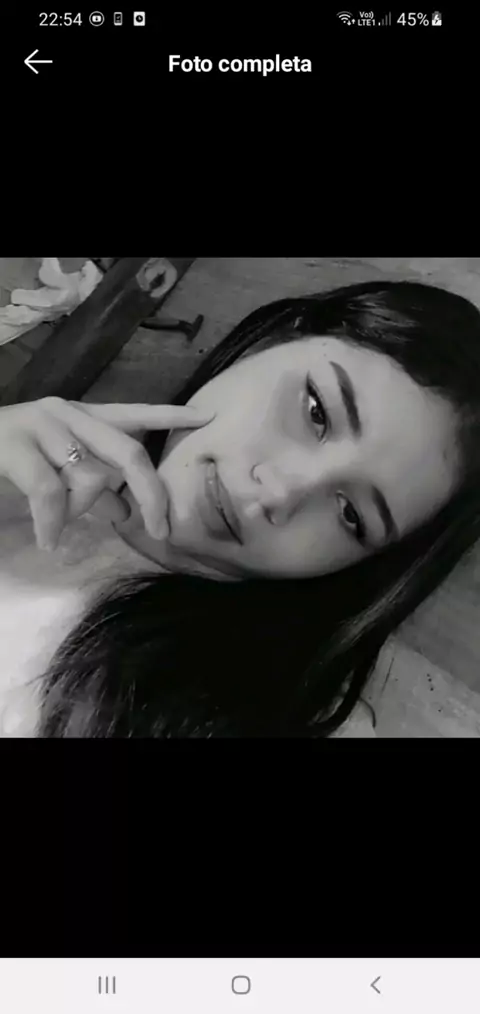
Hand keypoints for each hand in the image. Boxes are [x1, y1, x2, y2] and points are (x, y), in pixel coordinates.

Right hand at [0, 397, 214, 549]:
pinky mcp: (14, 444)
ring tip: (56, 528)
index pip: (136, 414)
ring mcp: (40, 425)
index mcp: (80, 417)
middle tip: (159, 530)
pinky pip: (50, 493)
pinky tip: (49, 541)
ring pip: (88, 477)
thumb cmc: (6, 466)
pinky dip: (52, 524)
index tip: (209, 418)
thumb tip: (125, 510)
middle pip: (129, 452)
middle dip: (150, 494)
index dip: (172, 416)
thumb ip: (93, 487)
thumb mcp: (57, 474)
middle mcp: (66, 413)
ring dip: (77, 511)